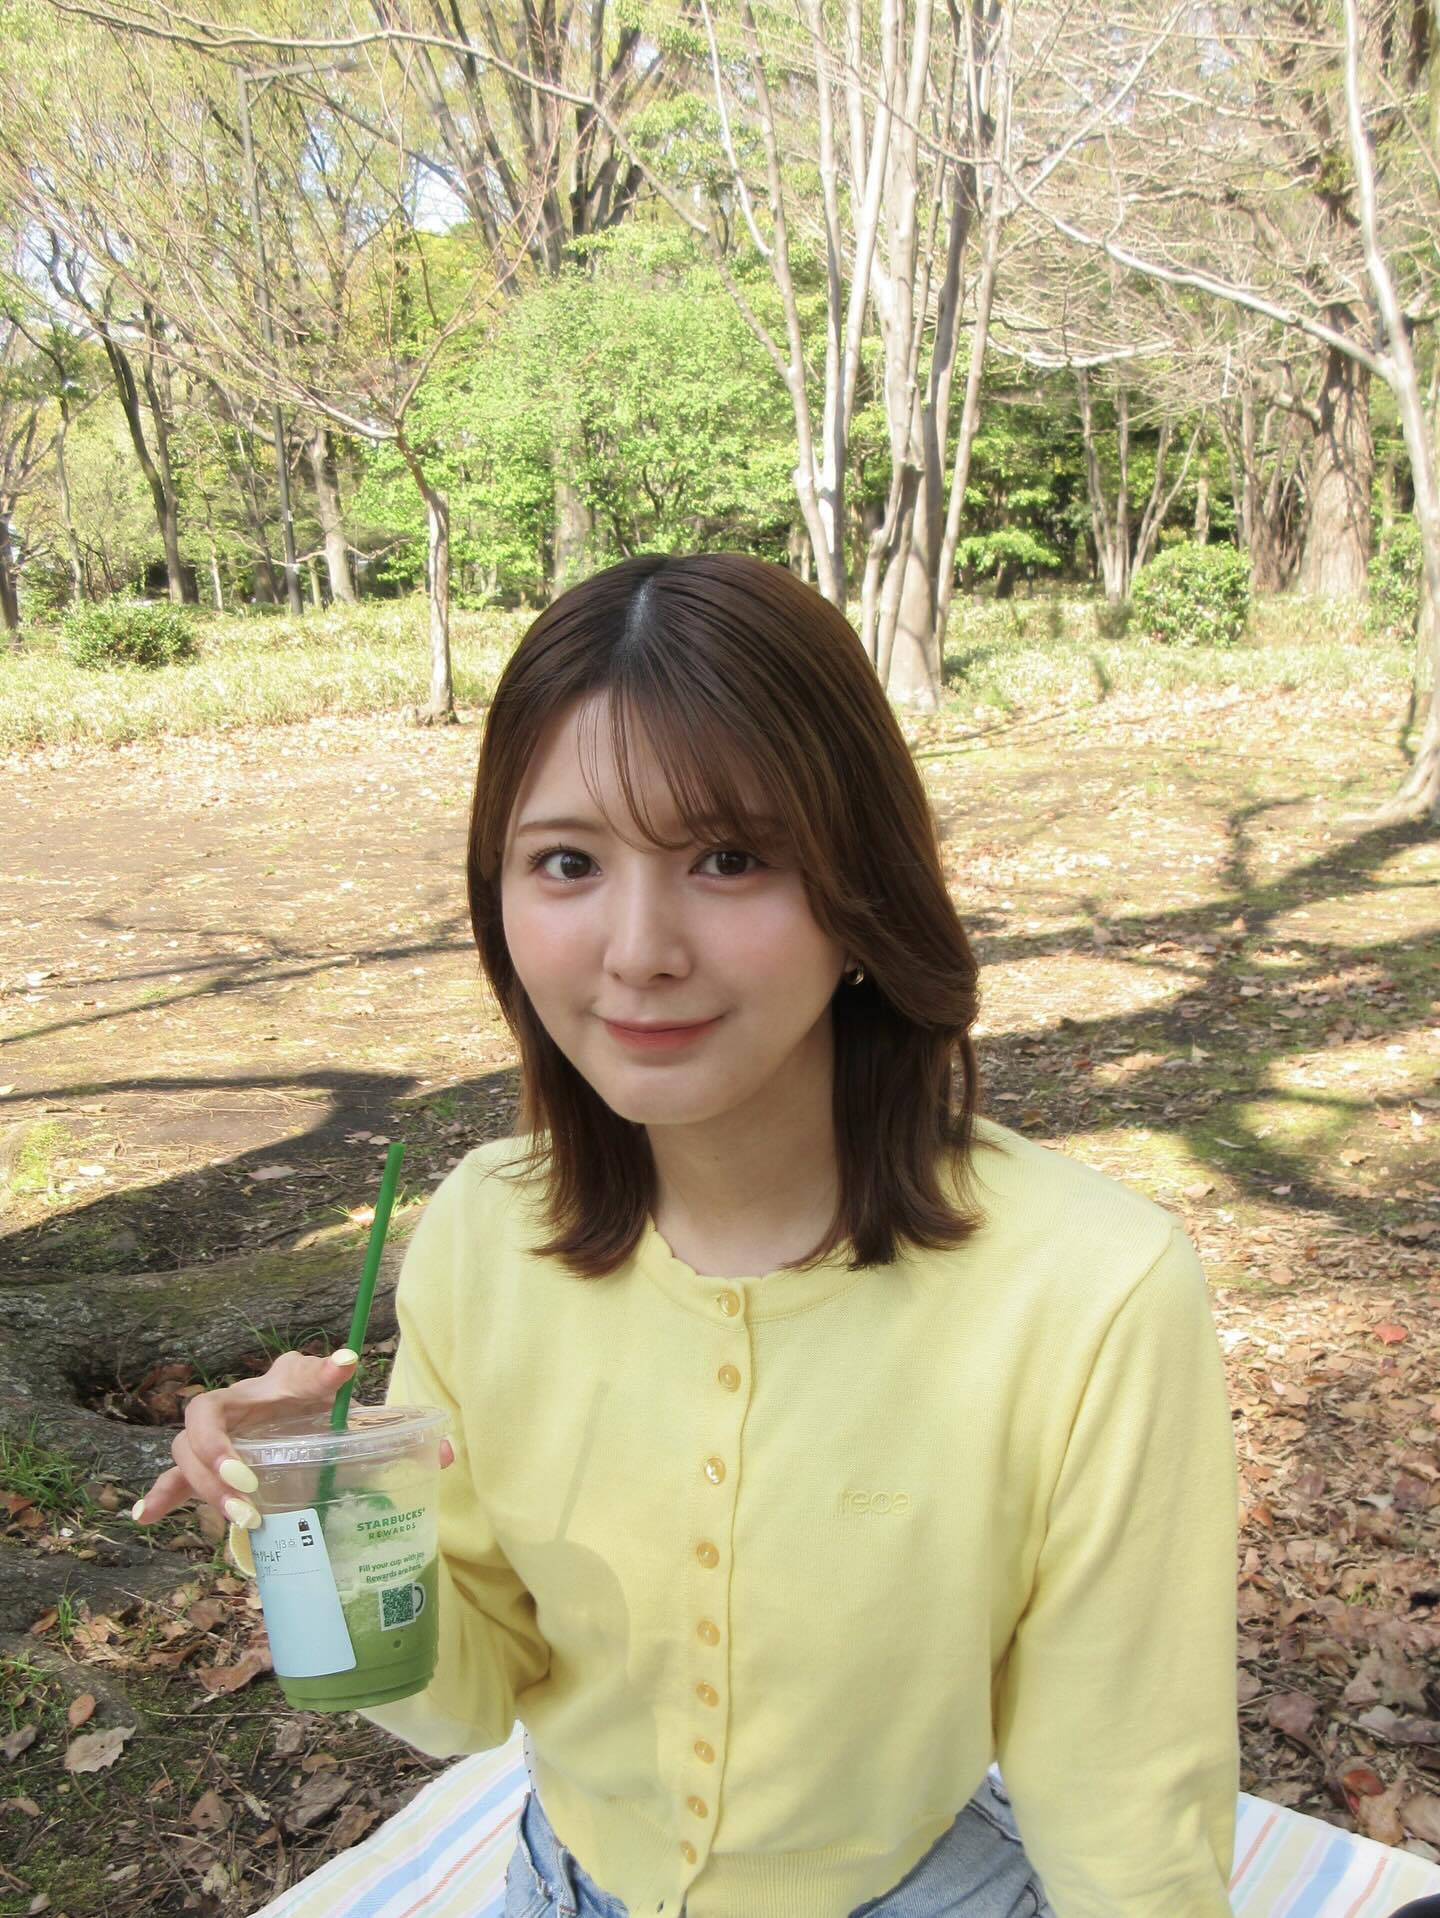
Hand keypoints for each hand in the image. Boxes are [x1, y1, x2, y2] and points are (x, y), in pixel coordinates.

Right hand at [131, 1348, 454, 1532]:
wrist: (296, 1423)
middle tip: (251, 1489)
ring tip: (238, 1517)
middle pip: (206, 1419)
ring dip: (202, 1485)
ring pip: (186, 1453)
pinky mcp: (205, 1469)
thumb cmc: (322, 1415)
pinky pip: (172, 1478)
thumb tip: (448, 1450)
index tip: (340, 1375)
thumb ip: (393, 1431)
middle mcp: (239, 1407)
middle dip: (220, 1455)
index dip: (310, 1377)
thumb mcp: (354, 1420)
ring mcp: (216, 1439)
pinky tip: (146, 1516)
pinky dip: (160, 1495)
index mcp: (278, 1386)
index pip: (287, 1371)